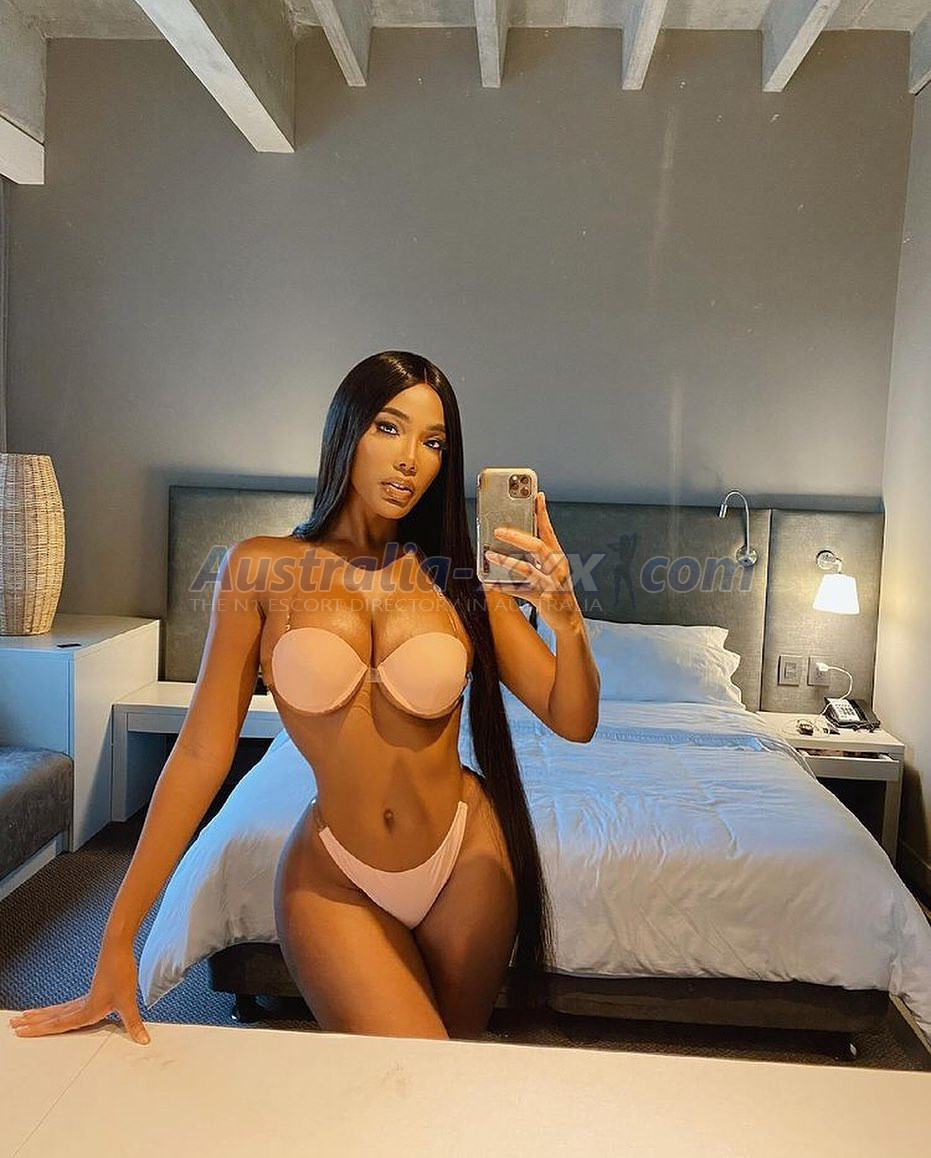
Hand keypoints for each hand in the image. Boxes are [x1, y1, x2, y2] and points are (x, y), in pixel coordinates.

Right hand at [8, 940, 149, 1045]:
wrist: (118, 947)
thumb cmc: (121, 971)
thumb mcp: (128, 1001)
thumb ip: (133, 1023)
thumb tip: (142, 1040)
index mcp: (87, 1010)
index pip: (59, 1024)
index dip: (40, 1030)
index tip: (21, 1032)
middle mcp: (82, 1005)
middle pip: (52, 1016)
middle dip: (33, 1022)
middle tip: (13, 1024)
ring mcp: (85, 997)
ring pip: (57, 1009)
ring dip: (40, 1014)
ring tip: (24, 1016)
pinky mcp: (91, 990)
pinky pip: (67, 1004)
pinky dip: (55, 1009)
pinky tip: (54, 1011)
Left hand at [481, 491, 579, 631]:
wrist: (569, 618)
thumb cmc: (555, 588)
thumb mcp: (549, 568)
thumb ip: (535, 553)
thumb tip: (511, 537)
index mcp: (557, 555)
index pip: (549, 530)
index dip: (543, 513)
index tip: (537, 495)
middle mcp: (556, 567)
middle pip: (537, 546)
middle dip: (517, 537)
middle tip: (498, 530)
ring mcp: (550, 583)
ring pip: (526, 569)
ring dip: (506, 561)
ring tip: (489, 555)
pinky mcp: (542, 598)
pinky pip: (518, 591)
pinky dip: (501, 587)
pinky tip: (487, 582)